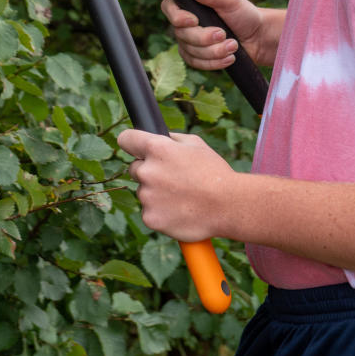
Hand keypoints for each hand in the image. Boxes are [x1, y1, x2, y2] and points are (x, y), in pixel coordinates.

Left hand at [118, 128, 235, 242]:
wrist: (228, 206)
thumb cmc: (214, 172)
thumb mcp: (196, 144)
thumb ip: (171, 139)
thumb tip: (159, 137)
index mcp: (156, 148)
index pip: (126, 139)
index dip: (131, 142)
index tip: (133, 147)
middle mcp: (147, 171)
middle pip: (134, 168)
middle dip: (148, 171)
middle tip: (172, 178)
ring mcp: (147, 196)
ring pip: (143, 192)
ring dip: (156, 193)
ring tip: (182, 196)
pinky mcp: (150, 218)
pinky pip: (149, 212)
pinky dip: (161, 212)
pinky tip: (180, 210)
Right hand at [162, 0, 279, 69]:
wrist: (257, 37)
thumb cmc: (244, 14)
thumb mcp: (230, 0)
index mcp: (190, 3)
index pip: (169, 7)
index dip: (177, 16)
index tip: (195, 20)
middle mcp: (185, 22)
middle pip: (181, 34)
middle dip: (204, 38)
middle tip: (224, 34)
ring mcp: (188, 41)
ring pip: (190, 51)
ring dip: (214, 51)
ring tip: (233, 45)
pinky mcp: (196, 57)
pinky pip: (196, 64)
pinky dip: (214, 63)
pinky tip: (229, 58)